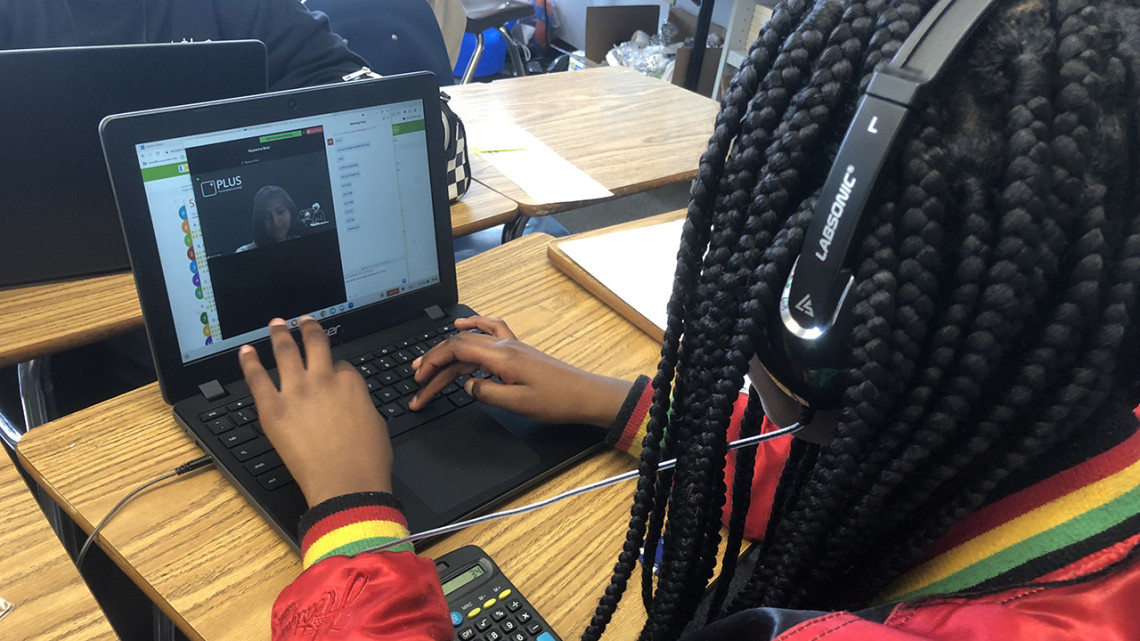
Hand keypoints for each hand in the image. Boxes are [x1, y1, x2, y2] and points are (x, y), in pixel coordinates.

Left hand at [239, 317, 392, 506]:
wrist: (347, 484)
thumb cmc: (367, 461)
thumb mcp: (376, 423)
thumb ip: (359, 404)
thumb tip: (349, 402)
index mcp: (350, 383)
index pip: (341, 364)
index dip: (335, 367)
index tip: (332, 370)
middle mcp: (323, 379)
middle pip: (314, 343)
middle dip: (308, 329)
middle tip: (303, 321)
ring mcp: (297, 392)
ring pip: (285, 352)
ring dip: (279, 334)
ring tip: (275, 324)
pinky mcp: (273, 409)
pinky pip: (257, 378)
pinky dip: (249, 362)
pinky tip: (245, 352)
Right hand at [410, 316, 631, 426]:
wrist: (585, 394)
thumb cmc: (556, 400)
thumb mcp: (516, 404)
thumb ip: (486, 392)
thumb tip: (465, 385)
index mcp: (501, 356)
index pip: (456, 349)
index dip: (433, 362)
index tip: (419, 378)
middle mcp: (503, 345)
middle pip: (458, 345)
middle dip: (433, 362)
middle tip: (416, 382)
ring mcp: (511, 345)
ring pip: (470, 343)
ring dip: (447, 355)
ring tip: (427, 367)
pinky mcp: (517, 351)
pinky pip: (489, 331)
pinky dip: (471, 328)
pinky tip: (462, 325)